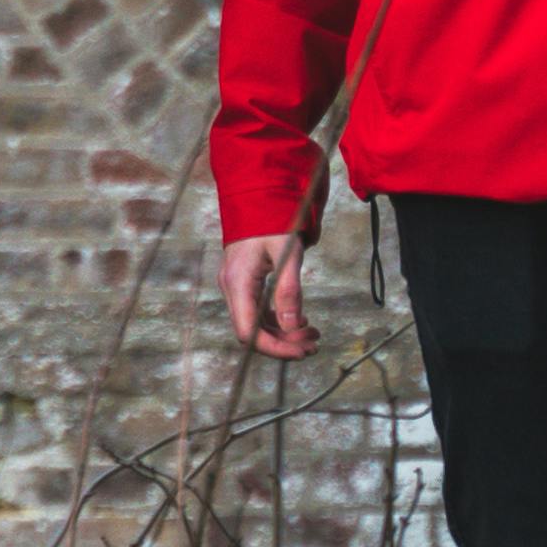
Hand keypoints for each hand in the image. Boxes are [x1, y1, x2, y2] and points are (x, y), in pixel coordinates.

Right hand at [222, 216, 321, 359]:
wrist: (258, 195)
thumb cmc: (274, 220)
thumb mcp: (287, 252)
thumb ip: (289, 290)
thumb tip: (293, 326)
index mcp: (238, 283)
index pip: (249, 332)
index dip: (275, 348)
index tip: (302, 351)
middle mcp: (231, 288)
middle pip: (253, 331)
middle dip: (284, 342)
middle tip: (314, 343)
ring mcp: (236, 286)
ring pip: (256, 323)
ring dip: (284, 332)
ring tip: (313, 334)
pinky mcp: (244, 282)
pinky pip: (258, 310)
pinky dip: (278, 319)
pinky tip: (299, 319)